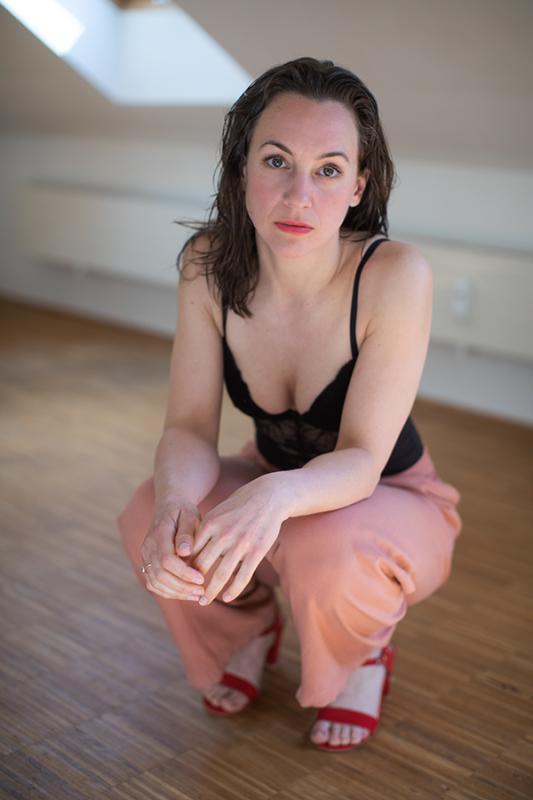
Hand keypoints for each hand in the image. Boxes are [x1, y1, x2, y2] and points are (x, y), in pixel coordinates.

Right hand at [140, 498, 205, 600]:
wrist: (170, 507)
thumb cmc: (184, 512)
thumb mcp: (190, 516)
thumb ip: (187, 533)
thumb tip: (185, 552)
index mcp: (158, 534)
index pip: (167, 560)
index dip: (184, 573)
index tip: (201, 578)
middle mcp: (148, 547)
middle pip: (160, 575)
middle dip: (182, 587)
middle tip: (202, 591)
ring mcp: (145, 557)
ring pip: (156, 583)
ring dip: (177, 593)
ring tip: (197, 595)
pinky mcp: (148, 564)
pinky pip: (154, 584)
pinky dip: (170, 592)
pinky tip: (187, 593)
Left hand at [189, 475, 284, 605]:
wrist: (269, 496)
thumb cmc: (240, 505)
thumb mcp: (218, 512)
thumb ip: (204, 531)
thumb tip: (189, 552)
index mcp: (210, 523)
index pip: (191, 551)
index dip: (183, 567)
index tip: (180, 578)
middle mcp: (224, 534)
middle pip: (202, 565)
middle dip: (192, 583)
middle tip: (188, 594)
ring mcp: (241, 543)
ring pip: (221, 574)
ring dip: (211, 591)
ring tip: (204, 601)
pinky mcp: (257, 550)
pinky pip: (243, 576)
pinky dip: (233, 590)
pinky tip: (227, 598)